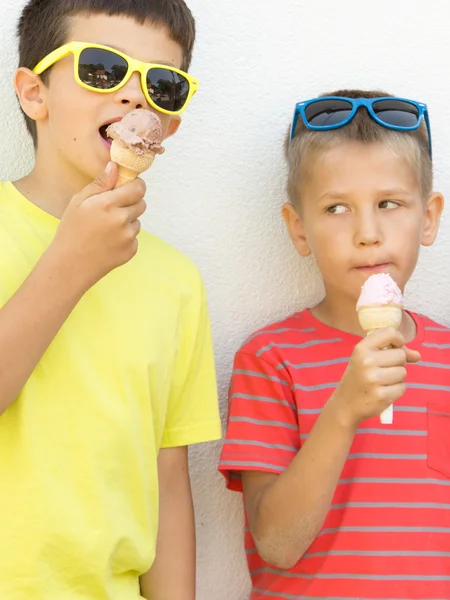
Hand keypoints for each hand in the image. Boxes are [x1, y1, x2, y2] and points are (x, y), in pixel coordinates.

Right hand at [50, 162, 146, 289]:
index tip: (130, 186)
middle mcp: (121, 220)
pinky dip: (125, 237)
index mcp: (108, 204)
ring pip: (137, 221)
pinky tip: (108, 241)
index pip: (138, 188)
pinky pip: (134, 237)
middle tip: (112, 209)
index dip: (136, 185)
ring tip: (106, 229)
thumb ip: (100, 184)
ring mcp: (128, 237)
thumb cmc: (71, 231)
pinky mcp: (131, 251)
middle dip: (131, 203)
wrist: (70, 265)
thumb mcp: (78, 202)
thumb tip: (115, 166)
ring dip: (127, 221)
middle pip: (141, 204)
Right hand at [329, 327, 420, 428]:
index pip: (390, 333)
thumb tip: (417, 355)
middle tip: (384, 369)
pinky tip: (383, 392)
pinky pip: (402, 388)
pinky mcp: (381, 396)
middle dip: (397, 363)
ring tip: (382, 381)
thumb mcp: (366, 359)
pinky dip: (396, 390)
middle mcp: (366, 362)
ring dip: (397, 378)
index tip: (396, 347)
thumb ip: (391, 352)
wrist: (345, 404)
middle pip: (401, 355)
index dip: (399, 339)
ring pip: (403, 372)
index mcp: (361, 349)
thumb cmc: (358, 378)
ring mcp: (373, 379)